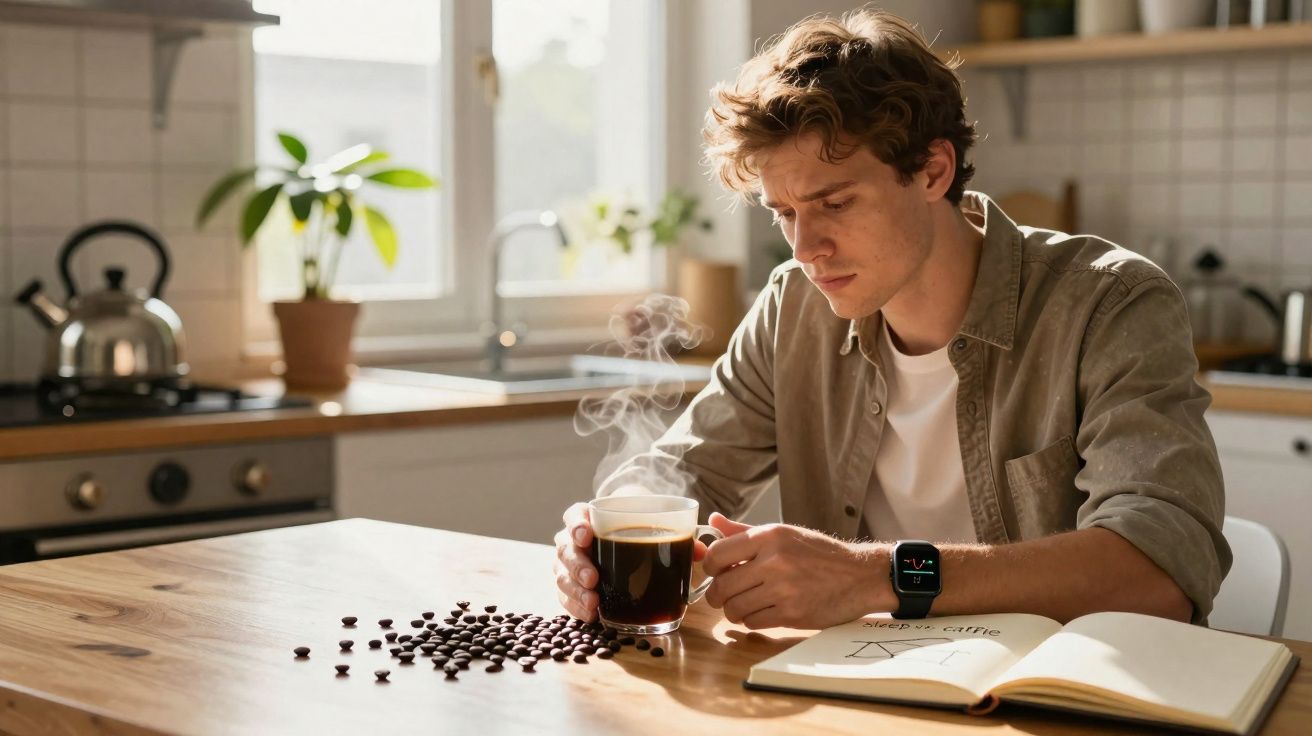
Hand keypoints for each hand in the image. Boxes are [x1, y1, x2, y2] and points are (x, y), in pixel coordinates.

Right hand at [553, 499, 714, 621]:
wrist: (625, 541)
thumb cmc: (636, 531)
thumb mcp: (651, 526)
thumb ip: (674, 537)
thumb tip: (699, 550)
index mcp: (589, 519)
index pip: (574, 515)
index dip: (576, 524)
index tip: (587, 534)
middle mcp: (574, 541)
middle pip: (565, 549)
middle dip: (577, 564)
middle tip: (593, 577)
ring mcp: (570, 565)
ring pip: (562, 575)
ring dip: (575, 590)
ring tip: (593, 602)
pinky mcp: (571, 586)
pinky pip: (565, 597)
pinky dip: (575, 606)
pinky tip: (590, 615)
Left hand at [702, 513, 885, 629]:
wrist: (859, 576)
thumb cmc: (819, 553)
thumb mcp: (784, 533)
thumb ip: (744, 531)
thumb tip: (713, 522)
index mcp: (770, 536)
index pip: (718, 554)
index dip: (708, 567)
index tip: (714, 572)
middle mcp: (774, 560)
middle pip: (722, 586)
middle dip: (716, 595)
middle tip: (722, 595)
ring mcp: (784, 589)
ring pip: (734, 608)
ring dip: (733, 610)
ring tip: (743, 604)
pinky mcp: (793, 614)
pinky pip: (754, 622)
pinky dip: (751, 620)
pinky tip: (761, 611)